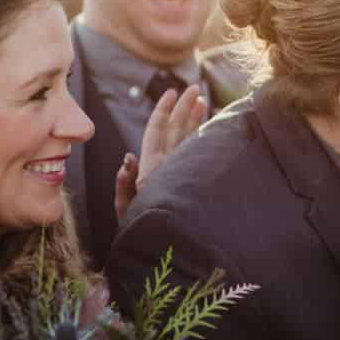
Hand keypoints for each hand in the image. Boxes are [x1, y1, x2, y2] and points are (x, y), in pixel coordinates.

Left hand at [115, 84, 205, 222]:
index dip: (164, 111)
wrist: (158, 251)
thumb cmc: (139, 232)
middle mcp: (166, 166)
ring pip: (188, 139)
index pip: (157, 131)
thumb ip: (124, 184)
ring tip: (203, 101)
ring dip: (195, 119)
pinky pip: (199, 155)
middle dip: (183, 107)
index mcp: (151, 167)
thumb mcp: (126, 208)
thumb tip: (127, 158)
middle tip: (194, 88)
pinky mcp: (193, 182)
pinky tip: (215, 129)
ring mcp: (181, 173)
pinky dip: (206, 140)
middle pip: (175, 129)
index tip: (171, 92)